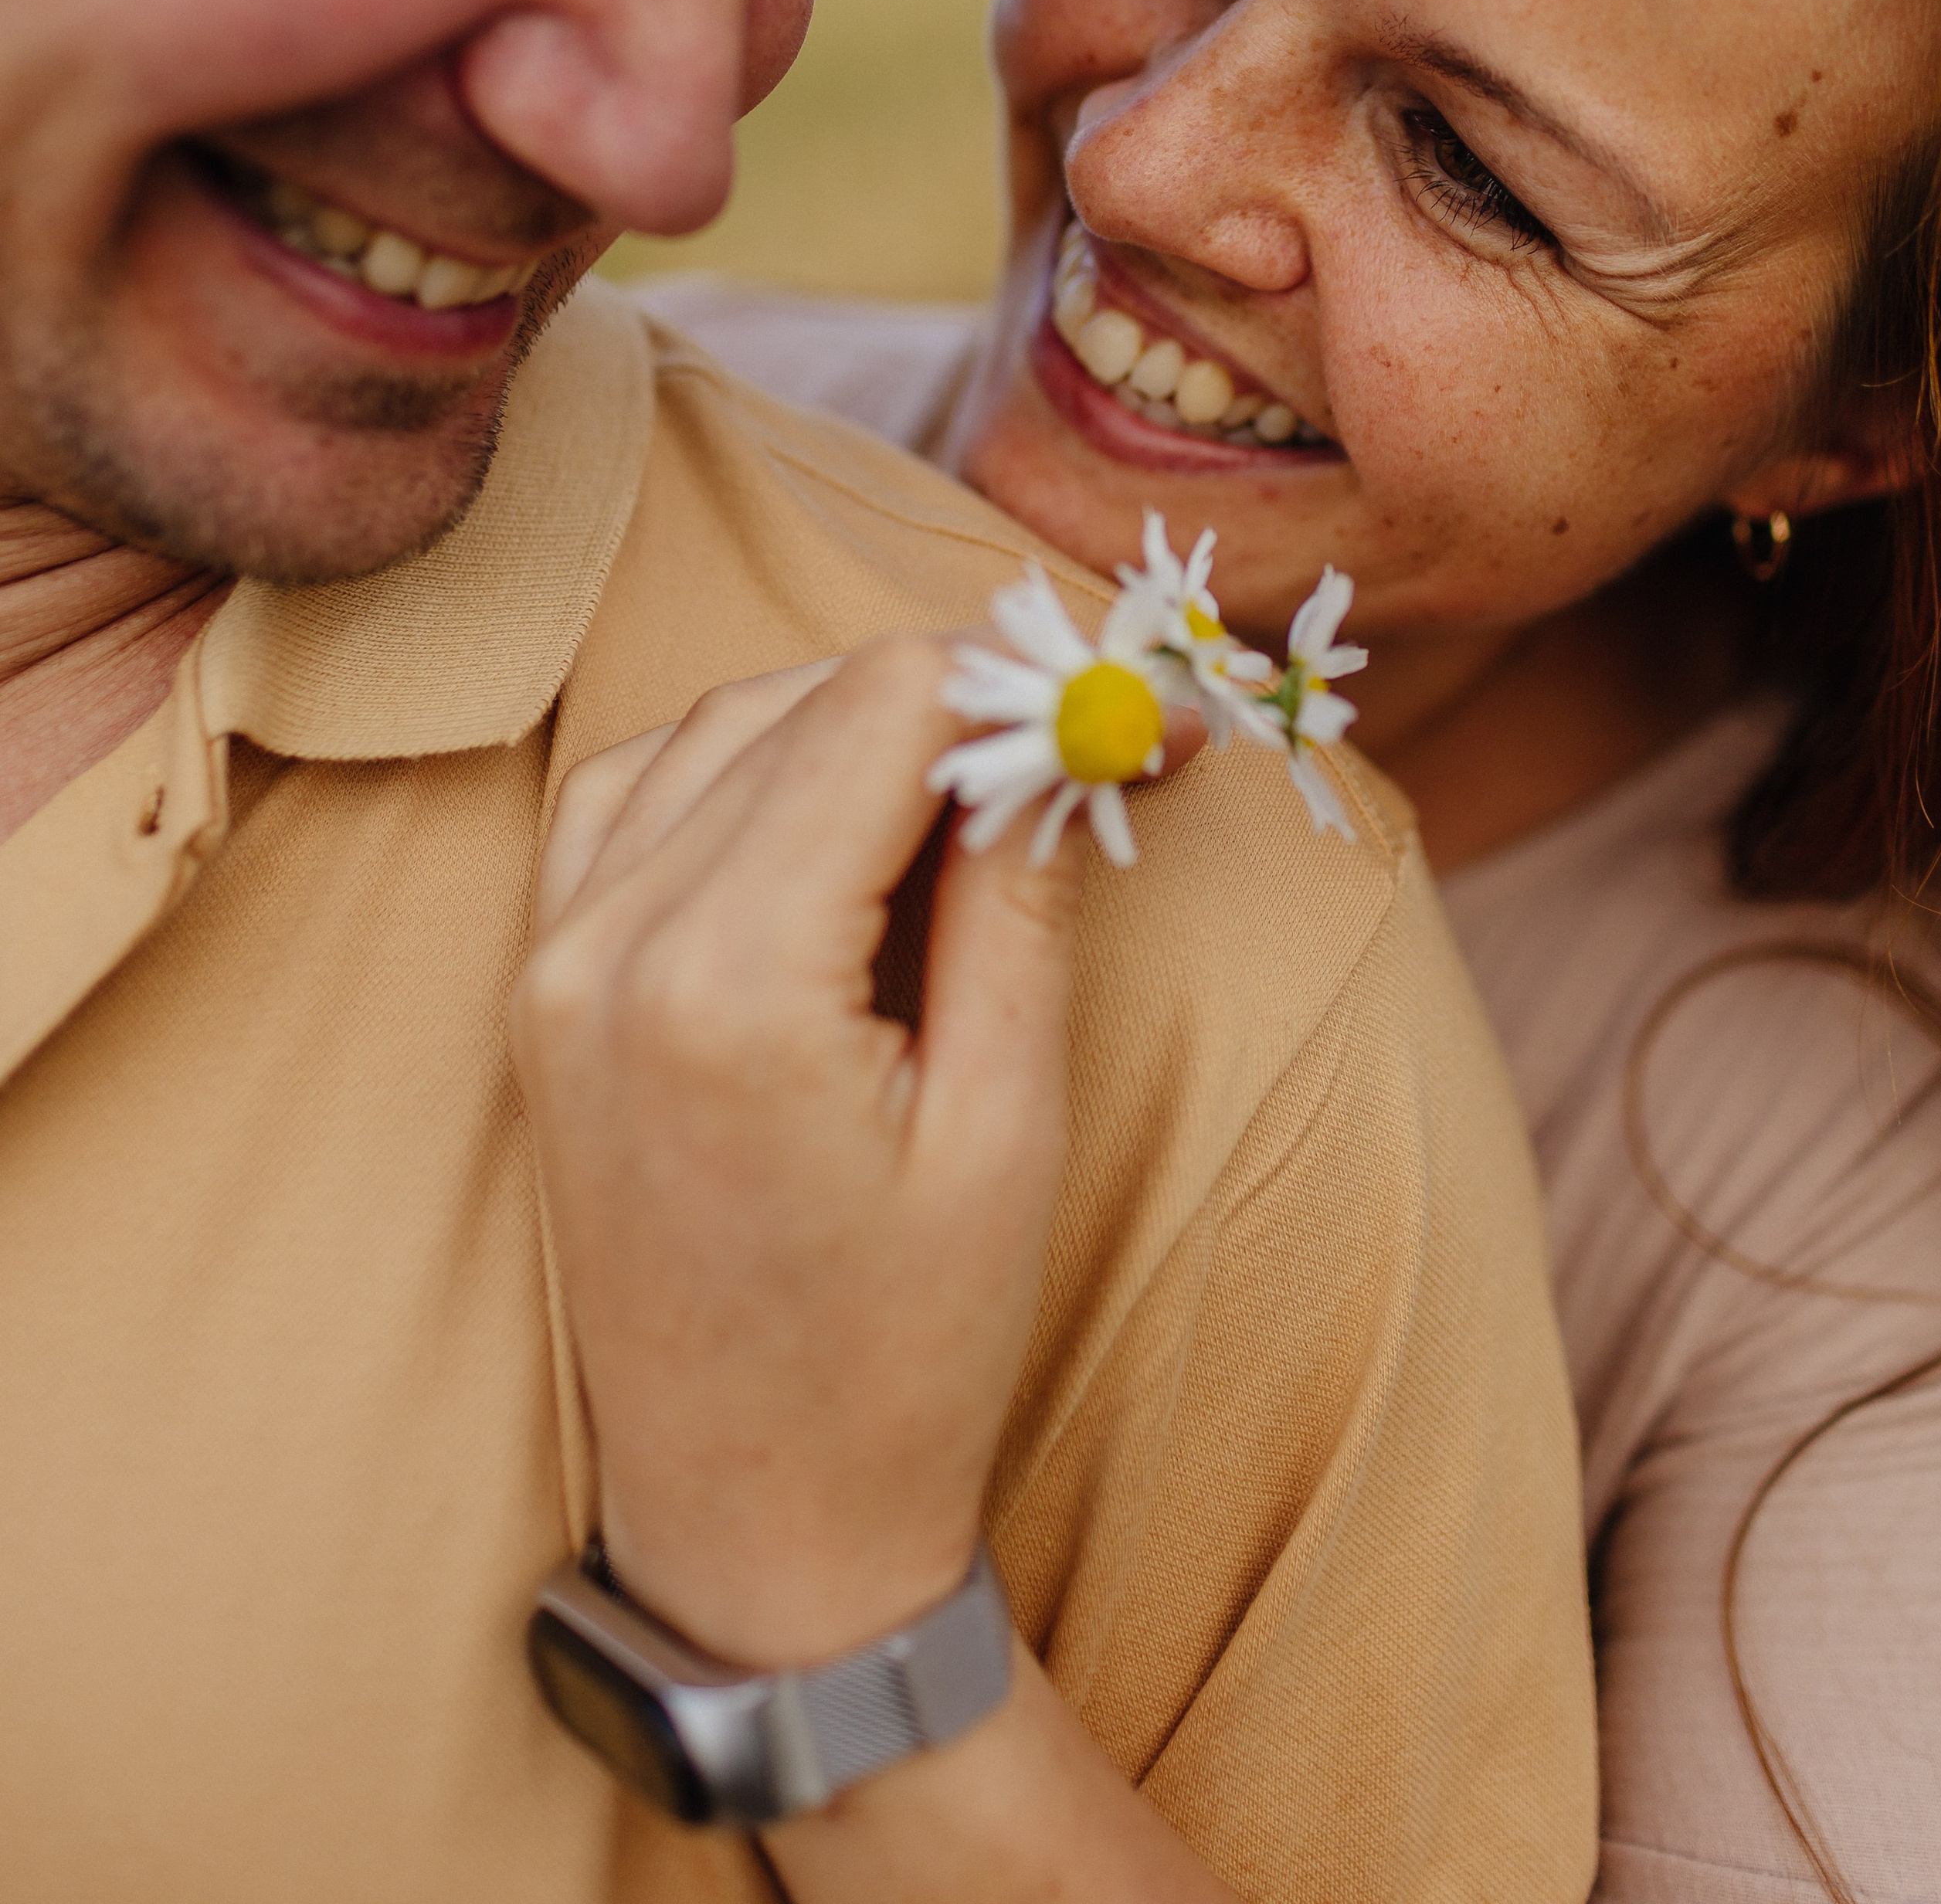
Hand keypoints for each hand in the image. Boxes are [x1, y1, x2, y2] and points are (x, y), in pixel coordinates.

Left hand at [513, 637, 1083, 1671]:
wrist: (756, 1523)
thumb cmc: (900, 1356)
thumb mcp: (1006, 1126)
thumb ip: (1020, 895)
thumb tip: (1063, 725)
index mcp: (728, 982)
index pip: (882, 705)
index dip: (1022, 688)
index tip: (1131, 716)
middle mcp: (608, 943)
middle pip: (803, 701)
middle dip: (951, 703)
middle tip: (1077, 751)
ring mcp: (552, 962)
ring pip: (714, 727)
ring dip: (846, 723)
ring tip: (970, 791)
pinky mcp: (538, 987)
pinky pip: (629, 795)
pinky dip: (735, 766)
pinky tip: (826, 815)